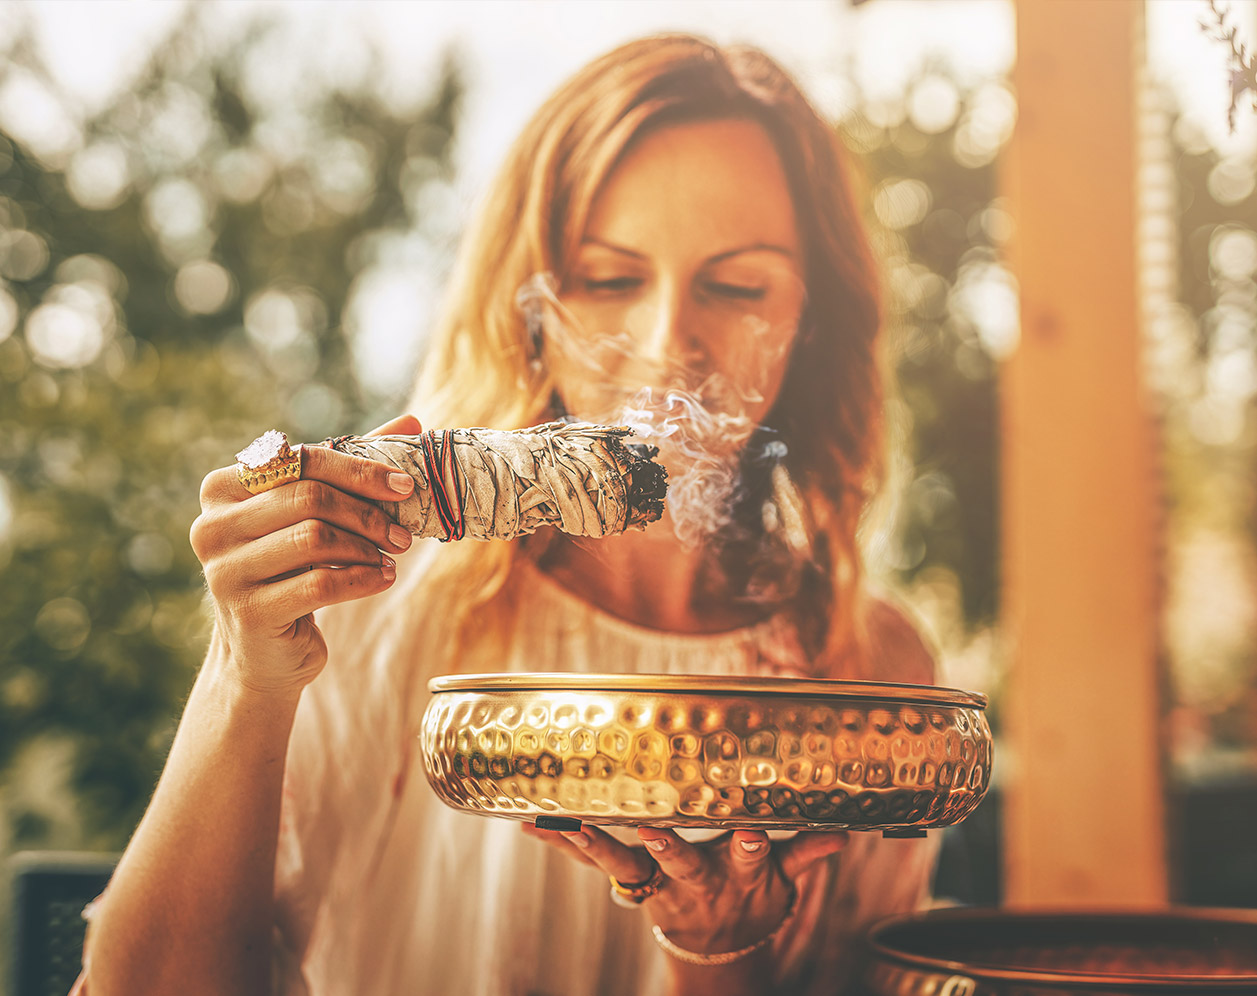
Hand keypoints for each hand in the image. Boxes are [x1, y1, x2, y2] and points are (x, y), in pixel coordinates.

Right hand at [190, 414, 421, 695]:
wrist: (264, 652)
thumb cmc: (292, 568)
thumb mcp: (315, 513)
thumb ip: (352, 465)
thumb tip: (412, 420)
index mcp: (221, 488)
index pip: (299, 461)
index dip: (358, 471)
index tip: (405, 486)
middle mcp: (211, 526)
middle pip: (309, 498)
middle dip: (367, 513)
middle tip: (402, 532)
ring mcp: (223, 572)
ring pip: (315, 539)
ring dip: (366, 547)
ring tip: (391, 557)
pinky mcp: (248, 612)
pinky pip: (321, 584)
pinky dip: (363, 579)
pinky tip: (382, 579)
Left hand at [523, 823, 846, 955]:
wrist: (718, 946)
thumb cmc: (752, 899)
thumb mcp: (783, 887)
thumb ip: (805, 856)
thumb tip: (841, 835)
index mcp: (738, 873)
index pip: (751, 856)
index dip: (753, 846)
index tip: (754, 832)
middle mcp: (695, 879)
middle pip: (682, 862)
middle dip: (669, 846)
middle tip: (652, 831)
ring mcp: (659, 883)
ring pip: (626, 864)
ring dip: (597, 844)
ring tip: (565, 824)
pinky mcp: (632, 883)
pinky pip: (595, 863)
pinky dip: (564, 842)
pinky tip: (532, 822)